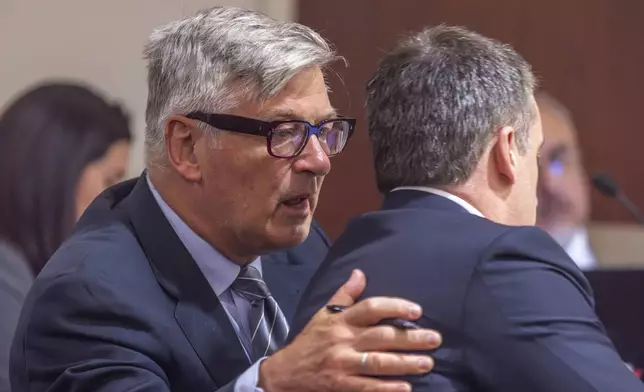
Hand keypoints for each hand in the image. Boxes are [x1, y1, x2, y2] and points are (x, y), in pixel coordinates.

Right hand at [259, 269, 440, 391]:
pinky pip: (367, 387)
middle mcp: (343, 340)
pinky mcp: (341, 386)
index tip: (417, 310)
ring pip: (378, 362)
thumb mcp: (324, 314)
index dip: (394, 307)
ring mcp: (342, 364)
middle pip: (381, 336)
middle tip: (434, 339)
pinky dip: (387, 388)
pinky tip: (406, 388)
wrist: (285, 373)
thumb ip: (345, 295)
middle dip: (410, 338)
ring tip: (427, 363)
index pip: (371, 308)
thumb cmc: (310, 341)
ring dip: (405, 363)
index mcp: (341, 320)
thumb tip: (360, 272)